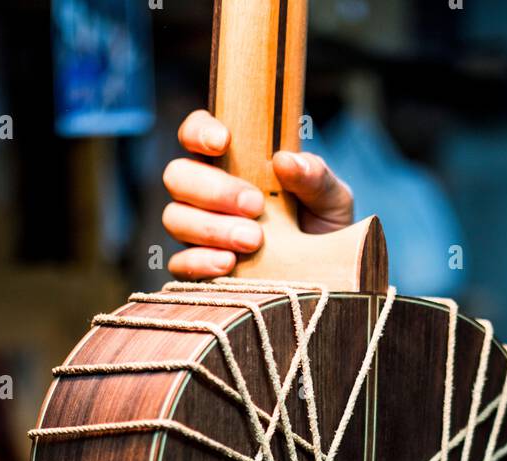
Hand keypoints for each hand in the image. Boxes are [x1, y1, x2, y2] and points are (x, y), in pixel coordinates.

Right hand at [163, 108, 354, 278]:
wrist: (330, 282)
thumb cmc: (324, 229)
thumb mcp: (331, 199)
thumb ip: (315, 176)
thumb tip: (286, 160)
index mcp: (232, 162)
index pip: (195, 133)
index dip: (199, 132)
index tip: (224, 141)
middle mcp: (206, 194)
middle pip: (177, 176)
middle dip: (213, 189)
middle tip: (255, 206)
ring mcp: (198, 232)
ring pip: (175, 218)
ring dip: (211, 228)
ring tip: (253, 241)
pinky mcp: (198, 270)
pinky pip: (179, 264)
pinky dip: (200, 263)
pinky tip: (230, 265)